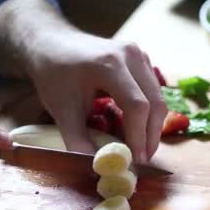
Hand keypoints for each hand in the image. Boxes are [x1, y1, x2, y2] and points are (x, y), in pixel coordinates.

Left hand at [26, 31, 166, 162]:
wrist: (51, 43)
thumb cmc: (54, 74)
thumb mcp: (61, 109)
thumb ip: (79, 140)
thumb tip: (98, 167)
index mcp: (109, 64)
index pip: (136, 106)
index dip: (139, 136)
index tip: (135, 160)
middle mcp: (130, 55)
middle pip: (155, 102)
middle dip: (151, 135)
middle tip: (142, 160)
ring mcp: (139, 54)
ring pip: (158, 97)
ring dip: (152, 126)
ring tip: (140, 148)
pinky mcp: (141, 59)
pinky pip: (153, 91)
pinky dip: (149, 113)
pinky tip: (136, 129)